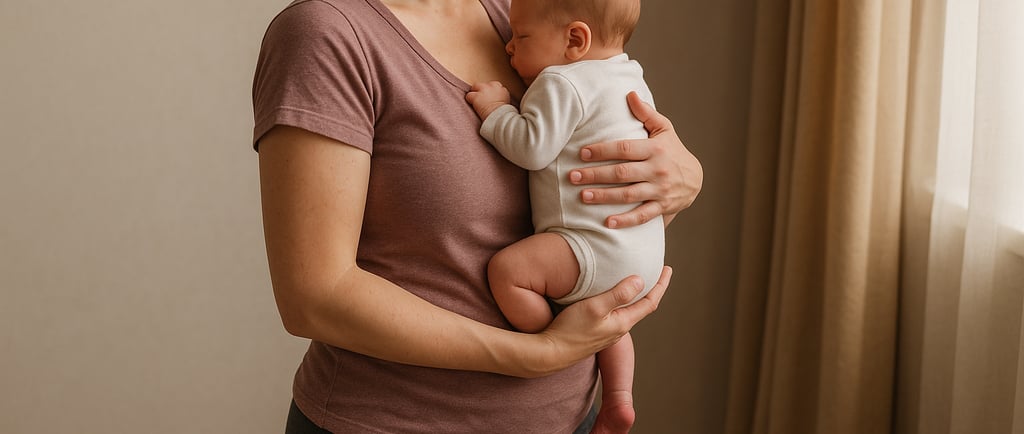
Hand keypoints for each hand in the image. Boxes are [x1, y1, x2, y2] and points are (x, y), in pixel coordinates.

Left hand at [466, 81, 511, 118]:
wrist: (499, 118)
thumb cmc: (503, 114)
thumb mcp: (506, 103)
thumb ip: (501, 97)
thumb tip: (496, 99)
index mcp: (502, 89)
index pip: (494, 85)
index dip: (490, 91)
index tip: (490, 98)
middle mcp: (493, 87)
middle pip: (484, 84)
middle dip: (482, 90)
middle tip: (482, 99)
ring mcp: (484, 90)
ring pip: (475, 86)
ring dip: (475, 94)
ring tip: (476, 102)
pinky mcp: (476, 96)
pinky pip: (469, 95)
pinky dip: (469, 100)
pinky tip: (473, 105)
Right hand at [529, 266, 671, 375]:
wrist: (550, 353)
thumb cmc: (571, 329)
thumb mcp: (595, 307)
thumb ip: (618, 294)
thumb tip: (640, 280)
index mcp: (623, 322)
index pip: (650, 302)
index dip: (661, 285)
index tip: (668, 269)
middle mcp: (618, 329)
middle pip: (642, 306)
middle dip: (651, 289)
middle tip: (657, 273)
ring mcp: (606, 332)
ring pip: (628, 310)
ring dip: (636, 296)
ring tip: (637, 282)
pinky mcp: (595, 333)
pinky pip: (615, 313)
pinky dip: (621, 301)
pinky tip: (613, 297)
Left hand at [570, 91, 702, 227]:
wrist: (696, 179)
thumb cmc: (673, 150)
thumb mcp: (664, 129)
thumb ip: (646, 113)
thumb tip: (629, 94)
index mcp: (655, 149)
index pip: (625, 148)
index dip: (602, 150)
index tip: (582, 152)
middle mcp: (657, 170)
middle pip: (621, 172)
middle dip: (595, 174)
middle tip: (573, 176)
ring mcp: (659, 190)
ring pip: (628, 194)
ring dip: (604, 196)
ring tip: (583, 196)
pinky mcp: (661, 207)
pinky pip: (642, 216)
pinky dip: (625, 221)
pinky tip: (607, 223)